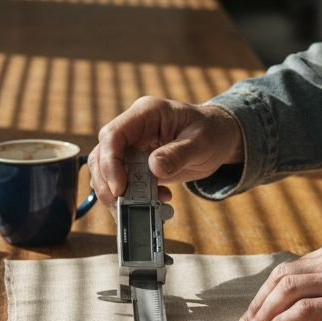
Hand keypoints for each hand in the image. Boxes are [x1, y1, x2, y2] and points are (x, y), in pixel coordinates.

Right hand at [88, 96, 242, 207]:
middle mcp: (133, 129)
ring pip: (107, 171)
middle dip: (108, 183)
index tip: (121, 188)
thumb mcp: (201, 142)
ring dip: (118, 194)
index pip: (113, 135)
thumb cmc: (211, 133)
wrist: (219, 139)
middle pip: (102, 155)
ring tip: (142, 207)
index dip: (111, 163)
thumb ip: (178, 154)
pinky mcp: (137, 164)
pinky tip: (157, 201)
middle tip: (123, 205)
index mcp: (146, 113)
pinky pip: (123, 182)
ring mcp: (133, 146)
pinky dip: (132, 197)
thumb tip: (154, 168)